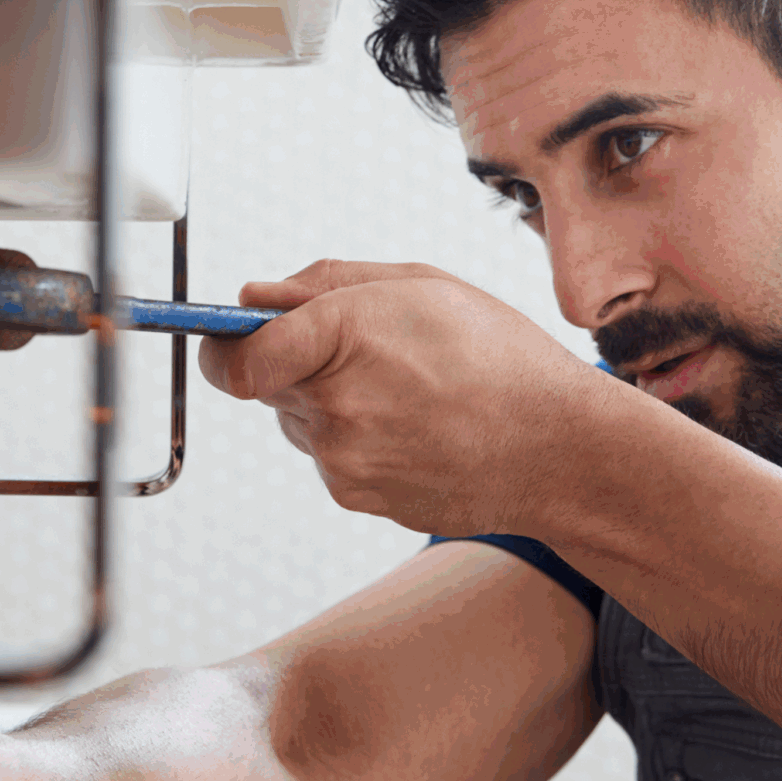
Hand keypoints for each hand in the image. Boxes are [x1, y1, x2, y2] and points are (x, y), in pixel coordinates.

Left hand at [195, 260, 612, 535]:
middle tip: (365, 352)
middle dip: (296, 363)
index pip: (233, 356)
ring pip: (298, 421)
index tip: (229, 336)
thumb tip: (254, 298)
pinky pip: (330, 456)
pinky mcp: (356, 495)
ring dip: (329, 402)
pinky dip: (357, 440)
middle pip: (264, 384)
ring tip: (406, 392)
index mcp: (345, 336)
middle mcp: (335, 406)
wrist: (558, 449)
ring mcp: (343, 460)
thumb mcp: (420, 285)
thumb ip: (323, 284)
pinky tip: (414, 427)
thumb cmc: (503, 360)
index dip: (223, 344)